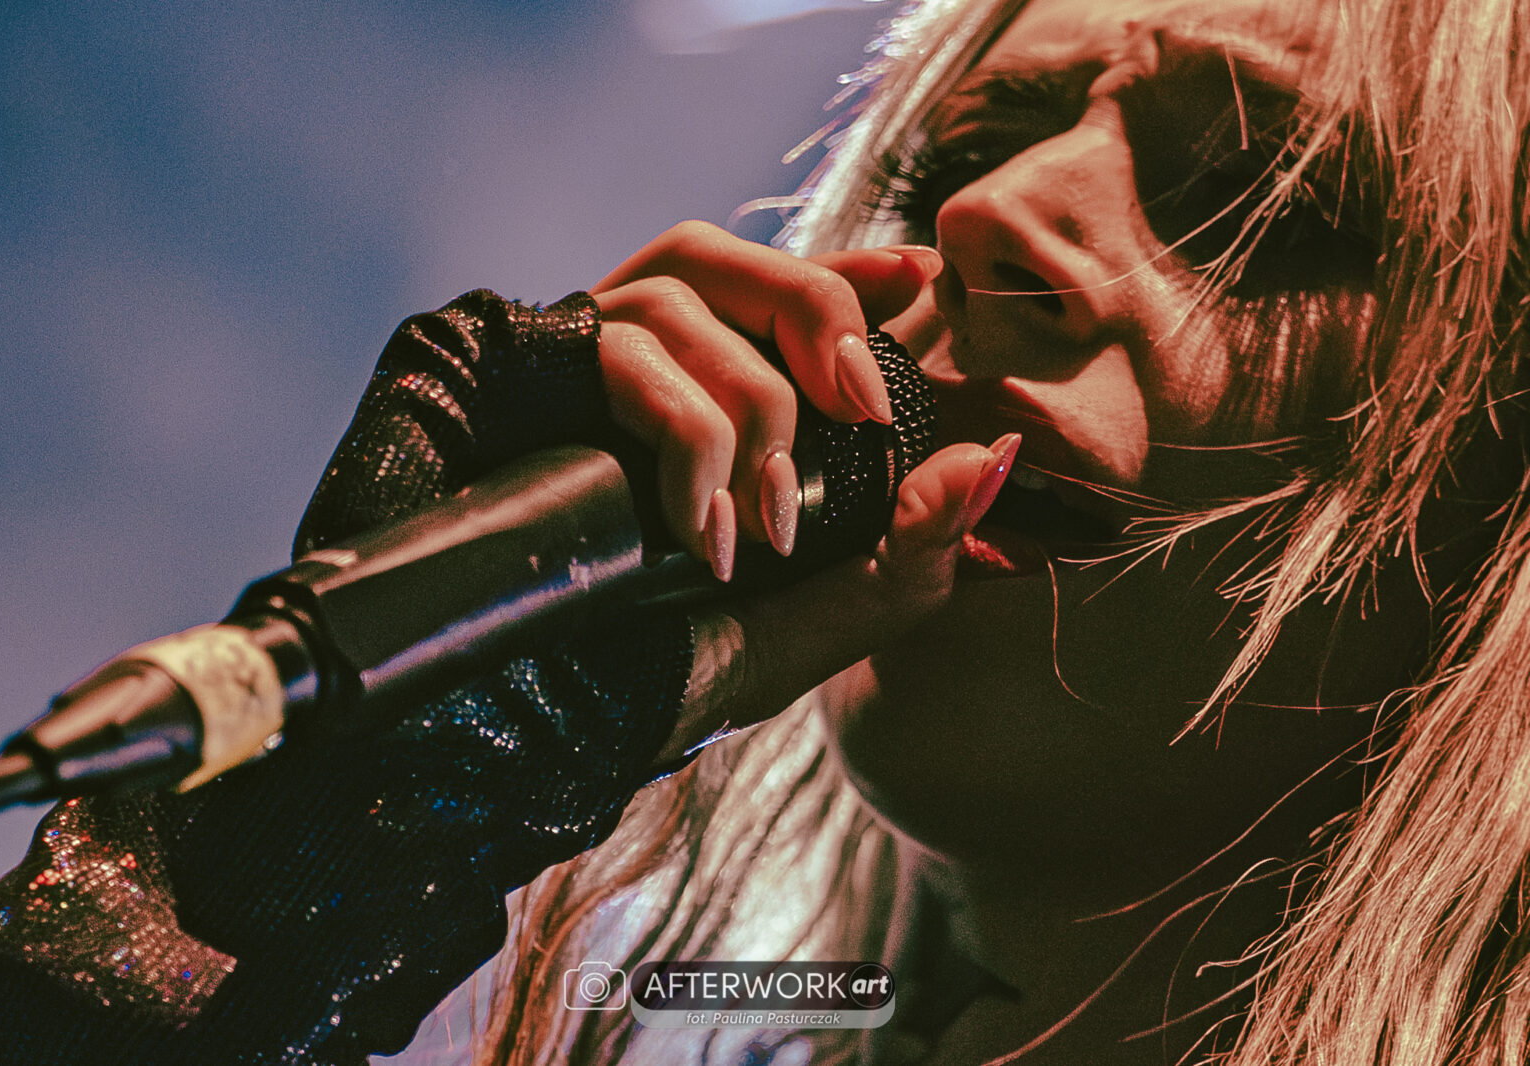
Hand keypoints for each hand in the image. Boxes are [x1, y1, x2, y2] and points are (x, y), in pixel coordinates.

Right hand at [590, 221, 1021, 742]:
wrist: (575, 711)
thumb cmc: (702, 653)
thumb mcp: (841, 603)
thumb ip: (925, 534)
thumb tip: (997, 457)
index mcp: (719, 393)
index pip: (788, 289)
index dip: (855, 269)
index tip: (923, 280)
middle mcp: (652, 361)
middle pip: (735, 259)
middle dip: (817, 312)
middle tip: (865, 409)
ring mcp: (588, 365)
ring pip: (683, 301)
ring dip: (753, 412)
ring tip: (768, 524)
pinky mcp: (544, 389)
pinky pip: (631, 366)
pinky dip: (691, 448)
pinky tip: (703, 537)